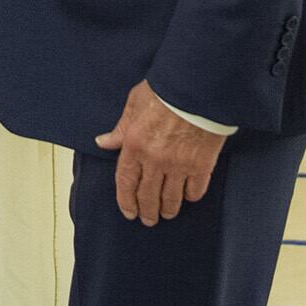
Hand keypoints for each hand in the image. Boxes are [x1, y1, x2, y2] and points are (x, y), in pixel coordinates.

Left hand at [93, 80, 225, 225]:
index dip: (126, 201)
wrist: (198, 86)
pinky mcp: (201, 165)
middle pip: (148, 196)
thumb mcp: (135, 102)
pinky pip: (194, 191)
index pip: (125, 182)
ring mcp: (179, 165)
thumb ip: (121, 128)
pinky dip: (190, 196)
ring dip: (167, 209)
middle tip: (148, 220)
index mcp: (134, 144)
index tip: (129, 212)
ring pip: (171, 198)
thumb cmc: (165, 90)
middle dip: (147, 212)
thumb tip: (103, 142)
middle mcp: (154, 159)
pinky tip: (187, 197)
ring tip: (167, 214)